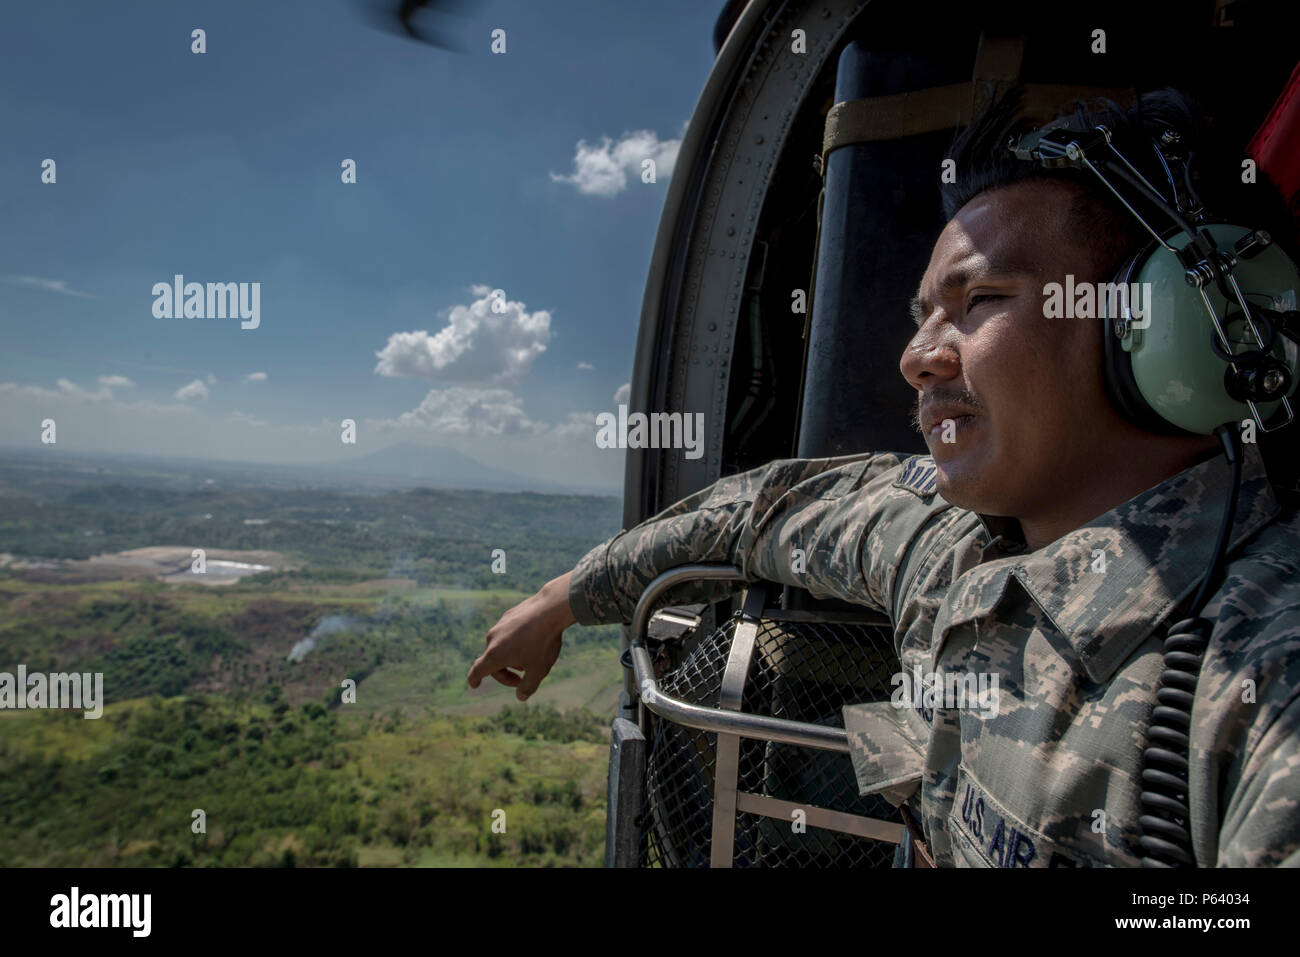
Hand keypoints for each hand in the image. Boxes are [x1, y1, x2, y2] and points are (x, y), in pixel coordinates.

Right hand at [467, 572, 576, 700]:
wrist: (550, 609)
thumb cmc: (543, 643)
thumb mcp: (539, 671)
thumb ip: (528, 687)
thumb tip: (520, 697)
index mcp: (495, 655)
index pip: (477, 671)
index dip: (474, 679)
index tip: (474, 685)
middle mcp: (492, 639)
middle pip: (492, 661)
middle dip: (504, 673)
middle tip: (521, 679)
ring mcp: (500, 624)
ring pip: (501, 646)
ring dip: (510, 656)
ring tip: (530, 657)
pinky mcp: (509, 614)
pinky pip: (508, 633)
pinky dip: (515, 641)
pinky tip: (533, 639)